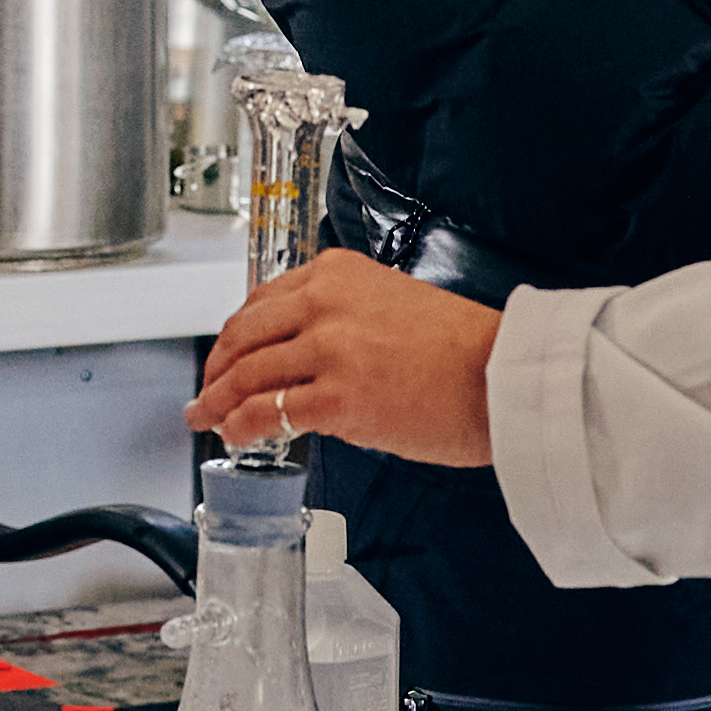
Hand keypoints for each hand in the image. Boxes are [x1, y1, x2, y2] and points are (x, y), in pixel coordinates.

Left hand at [191, 252, 498, 466]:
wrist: (505, 377)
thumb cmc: (466, 350)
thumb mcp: (395, 305)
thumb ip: (347, 318)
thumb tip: (310, 355)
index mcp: (339, 274)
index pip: (262, 300)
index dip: (235, 334)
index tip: (226, 352)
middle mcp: (326, 303)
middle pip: (244, 334)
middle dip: (216, 367)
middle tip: (206, 390)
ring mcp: (329, 349)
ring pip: (248, 373)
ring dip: (218, 400)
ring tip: (207, 418)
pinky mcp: (337, 397)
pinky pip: (269, 412)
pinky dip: (241, 425)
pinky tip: (236, 435)